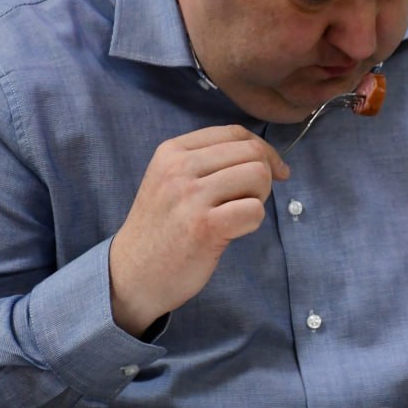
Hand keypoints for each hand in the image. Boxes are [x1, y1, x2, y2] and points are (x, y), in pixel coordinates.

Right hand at [108, 126, 289, 335]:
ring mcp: (191, 196)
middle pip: (252, 152)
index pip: (235, 132)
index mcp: (172, 151)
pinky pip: (255, 210)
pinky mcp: (205, 227)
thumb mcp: (171, 181)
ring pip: (258, 176)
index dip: (263, 150)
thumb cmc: (162, 229)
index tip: (274, 171)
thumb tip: (265, 156)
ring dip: (259, 198)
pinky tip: (233, 232)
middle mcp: (179, 168)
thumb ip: (208, 162)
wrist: (132, 274)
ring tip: (237, 215)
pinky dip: (253, 222)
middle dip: (265, 175)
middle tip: (250, 200)